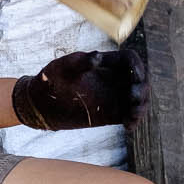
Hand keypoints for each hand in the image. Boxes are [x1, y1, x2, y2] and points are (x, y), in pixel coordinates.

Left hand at [12, 49, 147, 130]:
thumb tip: (97, 57)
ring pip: (139, 98)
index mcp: (105, 62)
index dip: (137, 66)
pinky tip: (128, 126)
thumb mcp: (62, 69)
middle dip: (142, 88)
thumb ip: (79, 62)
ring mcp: (115, 96)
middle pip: (140, 79)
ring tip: (132, 113)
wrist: (41, 105)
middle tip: (133, 97)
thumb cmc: (50, 81)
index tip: (135, 77)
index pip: (130, 60)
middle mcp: (114, 78)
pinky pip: (130, 115)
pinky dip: (133, 120)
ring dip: (141, 105)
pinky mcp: (112, 114)